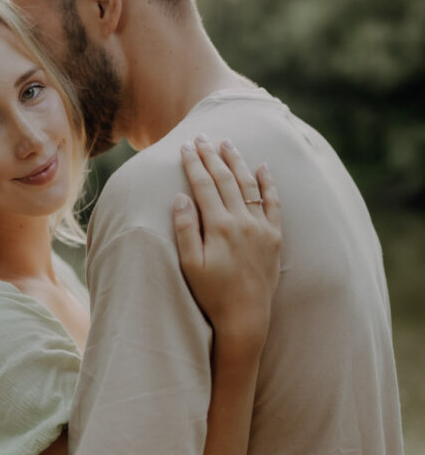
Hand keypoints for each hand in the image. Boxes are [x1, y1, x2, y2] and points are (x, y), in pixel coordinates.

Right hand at [175, 135, 281, 356]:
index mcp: (219, 226)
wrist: (245, 317)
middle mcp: (242, 221)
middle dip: (212, 156)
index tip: (185, 146)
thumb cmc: (212, 294)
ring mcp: (261, 228)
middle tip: (202, 137)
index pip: (203, 186)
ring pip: (249, 184)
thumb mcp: (189, 265)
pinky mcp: (274, 237)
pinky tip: (262, 167)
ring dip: (237, 162)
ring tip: (228, 144)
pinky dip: (268, 182)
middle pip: (225, 179)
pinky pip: (273, 202)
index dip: (193, 164)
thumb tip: (180, 197)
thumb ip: (185, 229)